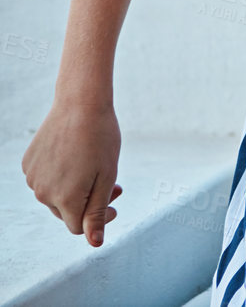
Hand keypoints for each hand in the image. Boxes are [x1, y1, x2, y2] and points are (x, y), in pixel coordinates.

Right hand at [22, 102, 123, 246]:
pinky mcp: (28, 163)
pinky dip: (62, 175)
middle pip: (67, 212)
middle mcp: (42, 193)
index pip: (78, 227)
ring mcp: (32, 178)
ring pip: (55, 196)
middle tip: (115, 184)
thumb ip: (97, 212)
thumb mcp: (106, 177)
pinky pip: (46, 179)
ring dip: (76, 189)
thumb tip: (94, 243)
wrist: (80, 104)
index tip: (116, 201)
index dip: (100, 219)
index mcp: (64, 199)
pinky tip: (76, 157)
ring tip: (96, 168)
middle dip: (90, 203)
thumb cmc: (100, 139)